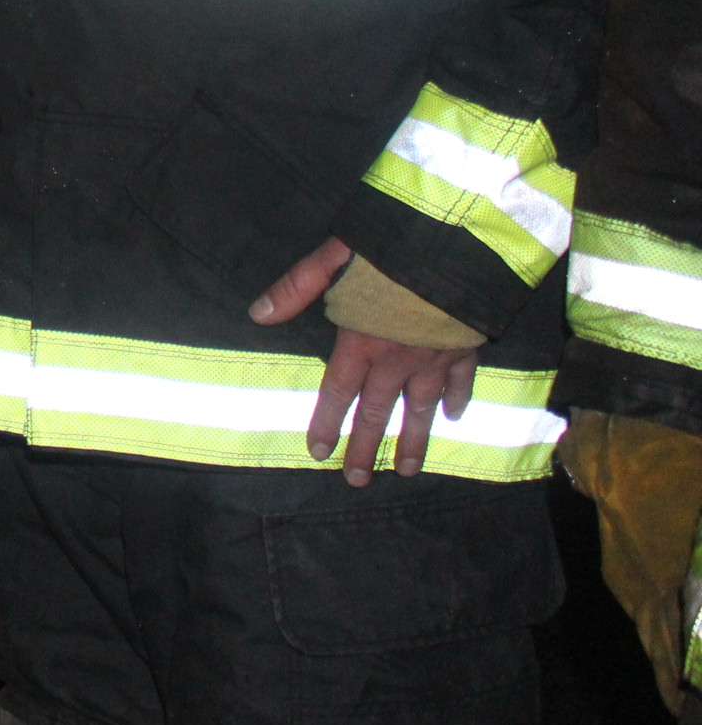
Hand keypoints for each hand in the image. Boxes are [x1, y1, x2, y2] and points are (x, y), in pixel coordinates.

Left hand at [250, 237, 477, 485]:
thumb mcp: (334, 258)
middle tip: (358, 480)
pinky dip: (457, 400)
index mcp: (361, 341)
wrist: (457, 244)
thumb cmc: (391, 248)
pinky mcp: (466, 347)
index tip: (319, 452)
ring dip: (413, 441)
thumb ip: (297, 288)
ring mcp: (435, 357)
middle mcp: (397, 359)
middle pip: (377, 411)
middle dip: (366, 448)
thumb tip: (258, 314)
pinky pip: (461, 381)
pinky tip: (454, 417)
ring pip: (421, 408)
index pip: (338, 391)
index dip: (327, 422)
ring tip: (406, 470)